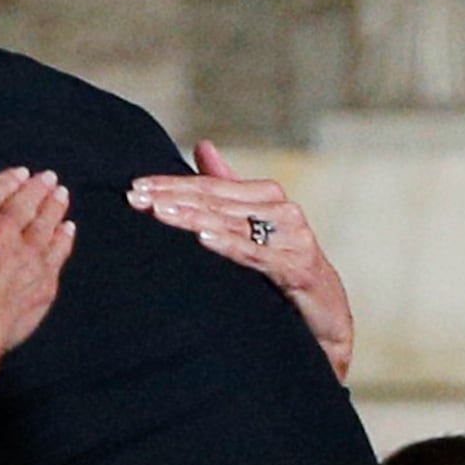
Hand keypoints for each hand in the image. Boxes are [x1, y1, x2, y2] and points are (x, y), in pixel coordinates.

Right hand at [0, 164, 75, 399]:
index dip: (9, 180)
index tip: (22, 173)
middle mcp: (4, 228)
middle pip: (26, 203)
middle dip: (39, 188)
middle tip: (49, 179)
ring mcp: (27, 254)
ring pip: (46, 224)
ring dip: (55, 207)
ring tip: (61, 195)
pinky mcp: (42, 281)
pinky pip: (58, 252)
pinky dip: (64, 238)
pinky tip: (68, 230)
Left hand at [129, 143, 354, 381]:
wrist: (329, 319)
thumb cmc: (286, 271)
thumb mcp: (255, 227)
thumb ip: (227, 187)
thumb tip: (202, 146)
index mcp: (267, 196)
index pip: (208, 185)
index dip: (171, 184)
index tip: (135, 187)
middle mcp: (282, 209)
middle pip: (216, 201)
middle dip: (172, 198)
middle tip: (135, 198)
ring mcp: (292, 237)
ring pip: (232, 223)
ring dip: (193, 218)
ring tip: (160, 213)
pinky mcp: (298, 267)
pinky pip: (256, 254)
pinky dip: (229, 245)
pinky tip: (203, 238)